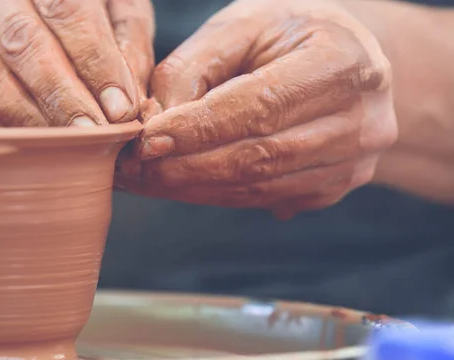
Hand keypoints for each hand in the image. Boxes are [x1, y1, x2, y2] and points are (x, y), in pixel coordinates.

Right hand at [0, 0, 153, 126]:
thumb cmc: (82, 2)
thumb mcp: (116, 5)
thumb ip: (127, 42)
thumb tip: (128, 102)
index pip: (66, 9)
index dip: (95, 63)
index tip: (120, 108)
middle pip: (20, 42)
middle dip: (61, 97)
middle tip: (92, 133)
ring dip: (27, 119)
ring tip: (64, 145)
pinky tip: (19, 140)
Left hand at [116, 0, 397, 218]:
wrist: (346, 62)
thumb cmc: (287, 35)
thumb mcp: (241, 27)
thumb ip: (193, 68)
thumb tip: (155, 125)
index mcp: (342, 64)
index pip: (259, 106)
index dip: (198, 129)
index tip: (146, 141)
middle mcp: (359, 121)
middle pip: (259, 157)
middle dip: (186, 168)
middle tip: (134, 170)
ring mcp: (353, 162)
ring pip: (259, 187)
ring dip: (194, 189)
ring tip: (147, 181)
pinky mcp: (336, 187)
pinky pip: (266, 200)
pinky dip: (217, 196)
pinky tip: (181, 186)